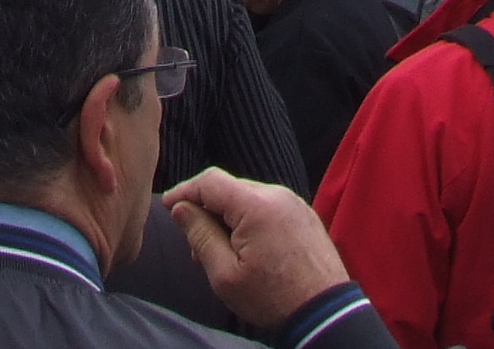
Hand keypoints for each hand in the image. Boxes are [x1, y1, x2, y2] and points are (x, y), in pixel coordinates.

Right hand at [166, 167, 353, 329]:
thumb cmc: (274, 298)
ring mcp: (294, 203)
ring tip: (222, 255)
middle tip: (196, 247)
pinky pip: (268, 207)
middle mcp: (276, 194)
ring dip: (229, 218)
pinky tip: (247, 250)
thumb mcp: (226, 275)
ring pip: (248, 198)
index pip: (209, 181)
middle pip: (229, 189)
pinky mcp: (304, 215)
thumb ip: (200, 235)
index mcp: (255, 205)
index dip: (184, 191)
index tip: (168, 206)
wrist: (325, 312)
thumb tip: (181, 208)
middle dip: (207, 211)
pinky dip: (250, 221)